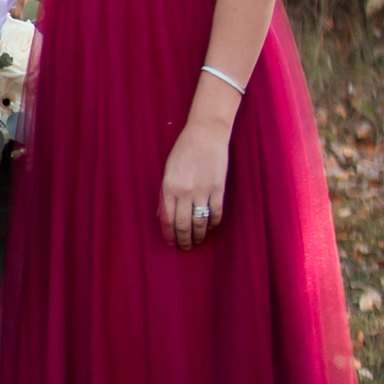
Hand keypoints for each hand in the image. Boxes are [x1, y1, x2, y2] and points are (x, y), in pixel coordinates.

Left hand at [160, 123, 231, 249]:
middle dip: (184, 240)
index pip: (168, 219)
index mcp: (169, 188)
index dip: (170, 235)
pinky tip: (211, 227)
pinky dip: (214, 223)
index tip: (172, 243)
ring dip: (199, 235)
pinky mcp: (218, 189)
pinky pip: (216, 213)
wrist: (205, 136)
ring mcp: (203, 191)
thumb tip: (164, 215)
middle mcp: (184, 192)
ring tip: (198, 241)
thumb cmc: (183, 152)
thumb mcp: (168, 172)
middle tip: (186, 247)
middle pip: (184, 225)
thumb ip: (166, 193)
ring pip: (200, 222)